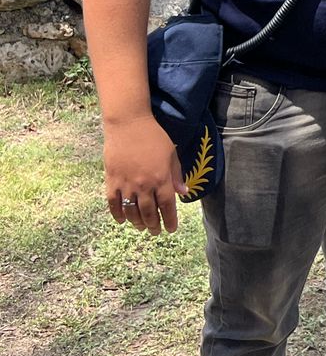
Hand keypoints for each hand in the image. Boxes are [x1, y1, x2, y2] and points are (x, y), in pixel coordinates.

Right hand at [104, 114, 187, 234]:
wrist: (128, 123)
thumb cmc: (154, 136)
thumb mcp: (171, 154)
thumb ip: (176, 175)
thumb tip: (184, 193)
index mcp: (161, 178)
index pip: (167, 207)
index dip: (169, 221)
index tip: (171, 229)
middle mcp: (144, 185)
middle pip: (149, 213)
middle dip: (153, 225)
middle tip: (155, 232)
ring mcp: (126, 184)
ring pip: (131, 211)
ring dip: (137, 222)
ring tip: (141, 227)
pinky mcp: (111, 181)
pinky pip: (113, 203)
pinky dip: (117, 214)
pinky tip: (122, 220)